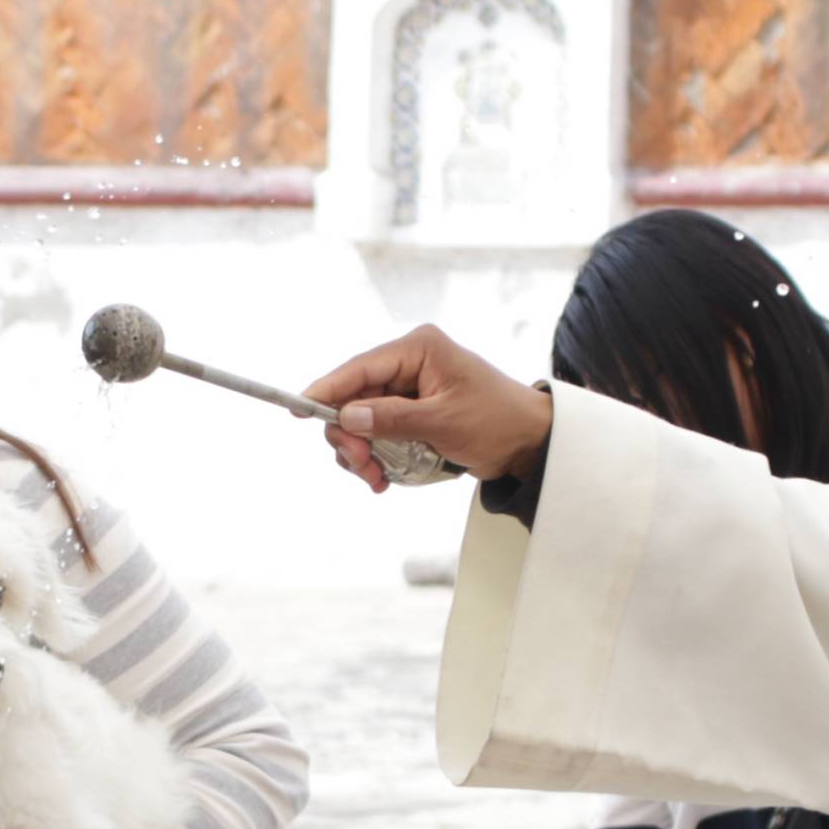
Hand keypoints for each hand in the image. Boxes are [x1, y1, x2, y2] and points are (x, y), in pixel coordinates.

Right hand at [303, 326, 550, 492]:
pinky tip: (383, 478)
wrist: (530, 442)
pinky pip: (378, 433)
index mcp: (418, 349)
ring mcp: (409, 388)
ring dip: (362, 453)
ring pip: (362, 420)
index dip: (326, 389)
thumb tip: (347, 417)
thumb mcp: (443, 422)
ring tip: (376, 479)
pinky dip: (376, 457)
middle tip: (361, 466)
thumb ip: (392, 418)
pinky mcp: (411, 412)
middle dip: (351, 436)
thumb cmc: (496, 421)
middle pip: (354, 398)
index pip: (360, 367)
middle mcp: (409, 363)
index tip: (298, 408)